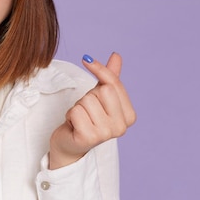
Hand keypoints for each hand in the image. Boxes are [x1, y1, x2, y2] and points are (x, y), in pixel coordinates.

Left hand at [49, 52, 135, 168]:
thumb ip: (110, 77)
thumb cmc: (87, 118)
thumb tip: (116, 56)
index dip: (99, 70)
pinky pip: (76, 111)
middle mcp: (122, 127)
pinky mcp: (89, 138)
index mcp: (129, 116)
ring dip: (77, 107)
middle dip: (88, 96)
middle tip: (86, 110)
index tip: (87, 60)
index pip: (114, 83)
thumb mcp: (99, 96)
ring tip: (80, 119)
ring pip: (86, 101)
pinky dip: (70, 115)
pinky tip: (73, 125)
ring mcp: (106, 134)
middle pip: (101, 91)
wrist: (70, 144)